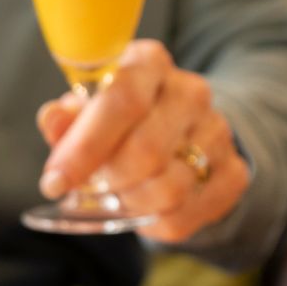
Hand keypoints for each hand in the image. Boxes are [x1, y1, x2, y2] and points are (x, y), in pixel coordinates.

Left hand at [37, 39, 249, 242]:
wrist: (181, 133)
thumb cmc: (119, 122)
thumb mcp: (87, 113)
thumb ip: (67, 119)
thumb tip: (53, 118)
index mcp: (149, 64)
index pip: (122, 100)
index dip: (84, 148)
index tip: (54, 182)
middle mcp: (190, 92)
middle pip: (146, 151)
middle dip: (107, 181)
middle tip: (92, 189)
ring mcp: (217, 132)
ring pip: (168, 188)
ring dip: (130, 203)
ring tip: (119, 194)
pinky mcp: (233, 172)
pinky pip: (186, 214)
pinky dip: (154, 222)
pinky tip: (145, 207)